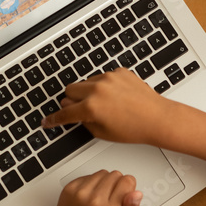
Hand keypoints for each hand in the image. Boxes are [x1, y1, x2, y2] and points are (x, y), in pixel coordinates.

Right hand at [41, 69, 172, 145]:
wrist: (157, 118)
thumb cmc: (135, 128)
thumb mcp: (102, 133)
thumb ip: (83, 121)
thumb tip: (73, 113)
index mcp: (91, 107)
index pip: (64, 113)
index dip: (54, 119)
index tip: (48, 120)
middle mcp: (98, 89)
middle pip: (70, 90)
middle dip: (71, 101)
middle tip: (80, 110)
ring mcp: (109, 78)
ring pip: (86, 82)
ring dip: (88, 92)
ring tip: (104, 105)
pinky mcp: (119, 72)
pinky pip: (103, 77)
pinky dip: (104, 86)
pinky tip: (115, 98)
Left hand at [51, 170, 141, 205]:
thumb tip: (136, 193)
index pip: (127, 181)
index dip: (129, 188)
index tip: (124, 197)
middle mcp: (93, 201)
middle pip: (115, 174)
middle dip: (117, 185)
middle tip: (112, 201)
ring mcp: (79, 194)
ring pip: (102, 173)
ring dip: (104, 183)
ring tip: (101, 199)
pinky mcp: (69, 189)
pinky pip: (88, 175)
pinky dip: (91, 183)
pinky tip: (90, 197)